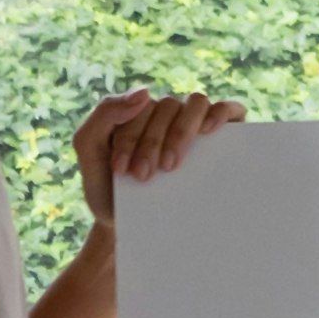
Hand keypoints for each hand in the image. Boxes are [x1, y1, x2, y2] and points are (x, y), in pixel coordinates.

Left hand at [74, 87, 240, 222]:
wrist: (131, 226)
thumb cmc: (110, 189)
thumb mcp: (90, 151)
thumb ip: (102, 115)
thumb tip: (144, 91)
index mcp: (139, 111)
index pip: (140, 106)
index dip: (130, 136)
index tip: (121, 170)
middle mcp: (169, 112)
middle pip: (167, 107)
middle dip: (151, 142)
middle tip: (143, 175)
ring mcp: (195, 121)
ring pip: (195, 104)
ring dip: (181, 133)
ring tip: (170, 166)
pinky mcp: (223, 134)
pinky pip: (228, 109)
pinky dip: (221, 113)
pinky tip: (210, 130)